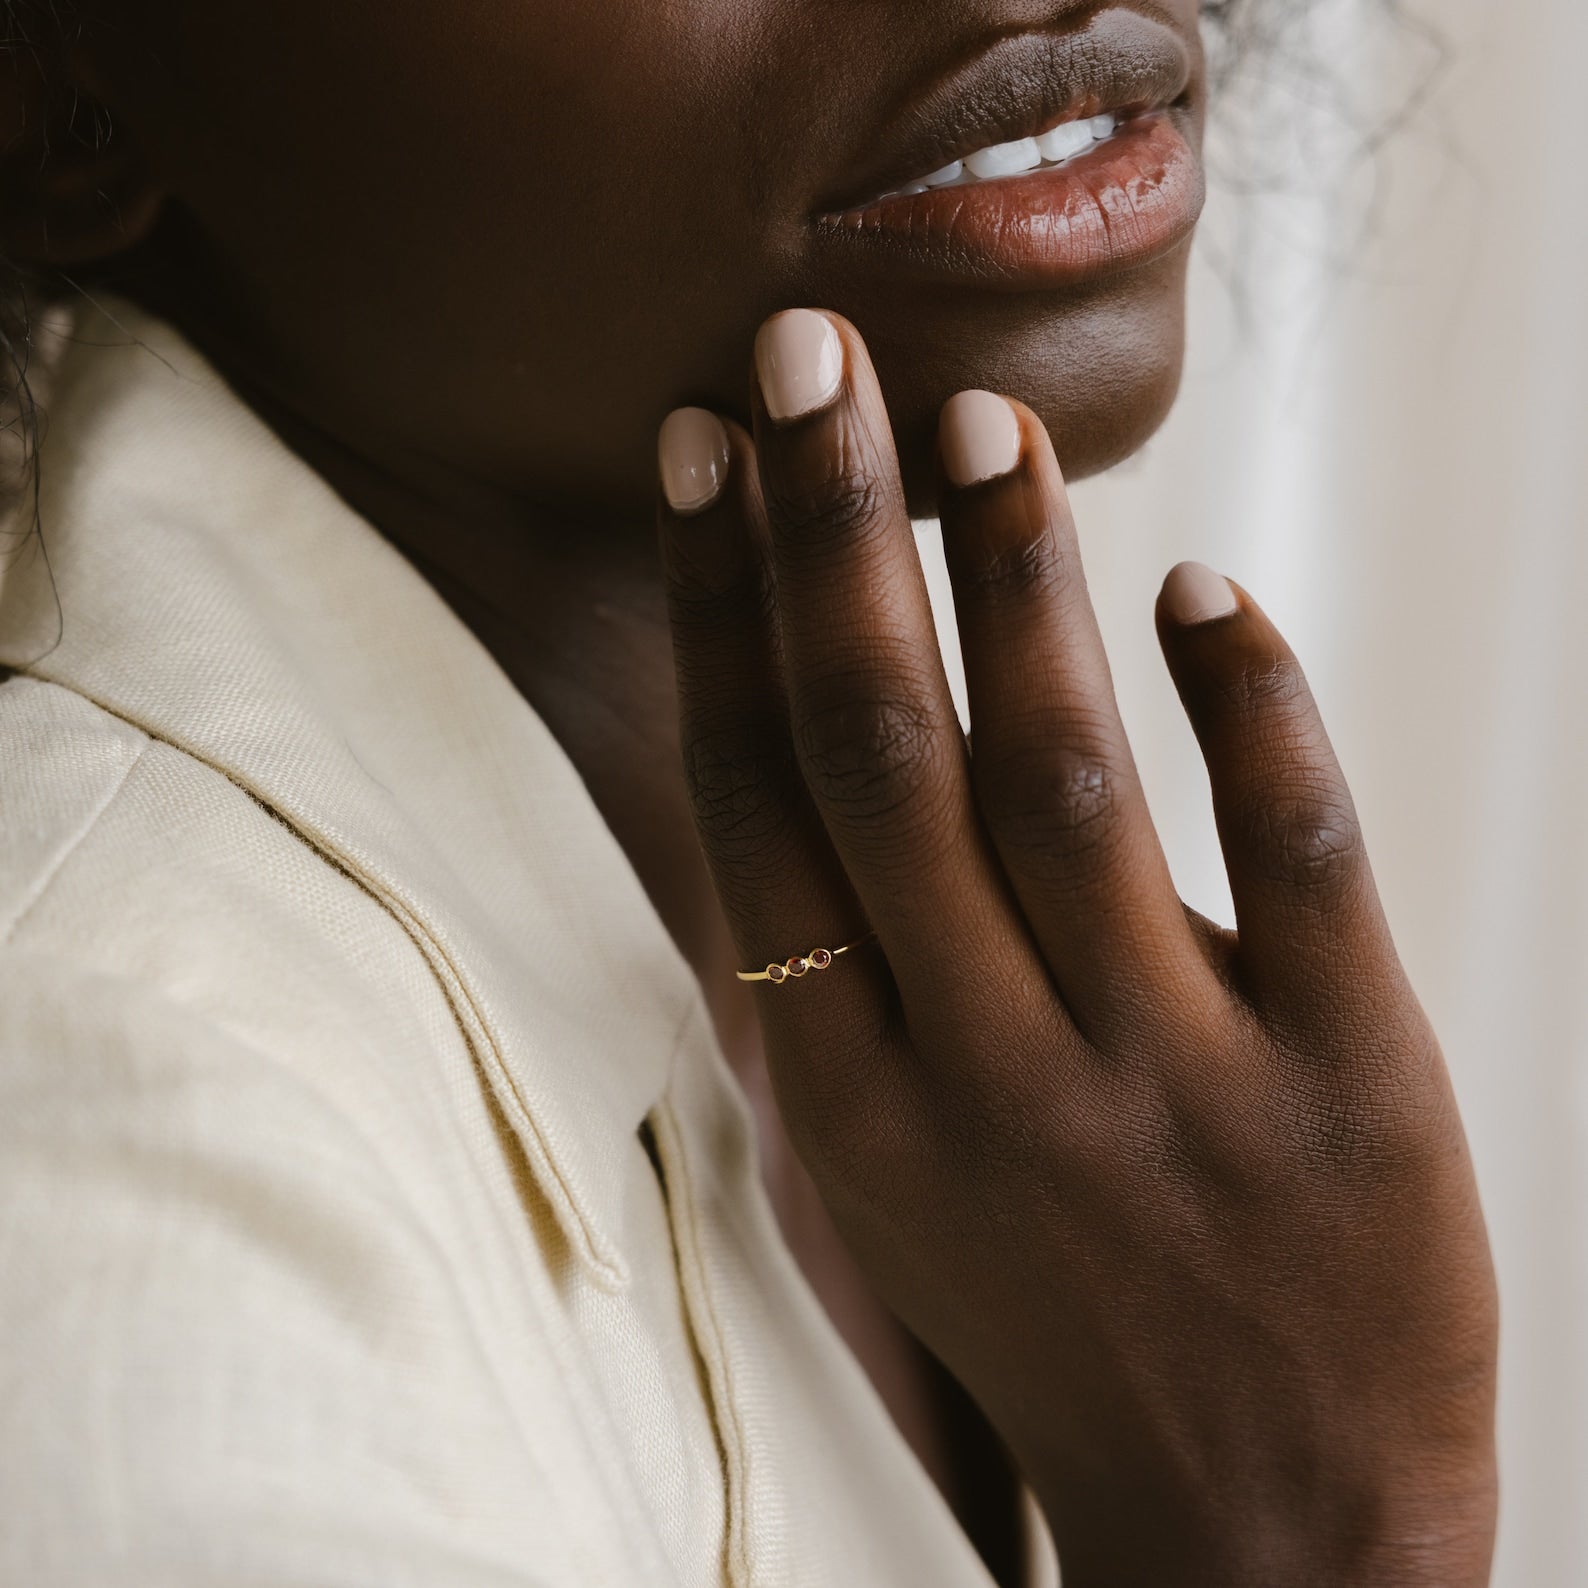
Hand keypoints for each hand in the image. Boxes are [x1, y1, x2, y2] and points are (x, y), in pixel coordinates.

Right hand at [656, 310, 1498, 1586]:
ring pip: (1062, 781)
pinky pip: (1294, 857)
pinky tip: (1200, 591)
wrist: (1263, 1536)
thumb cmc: (1056, 1323)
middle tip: (804, 354)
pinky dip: (1245, 707)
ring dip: (1011, 584)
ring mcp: (1168, 1084)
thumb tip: (823, 741)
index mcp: (850, 1105)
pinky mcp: (1347, 1087)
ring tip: (978, 427)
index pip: (755, 807)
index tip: (700, 454)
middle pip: (878, 760)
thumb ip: (857, 980)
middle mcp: (985, 1080)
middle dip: (827, 540)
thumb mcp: (900, 1177)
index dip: (717, 614)